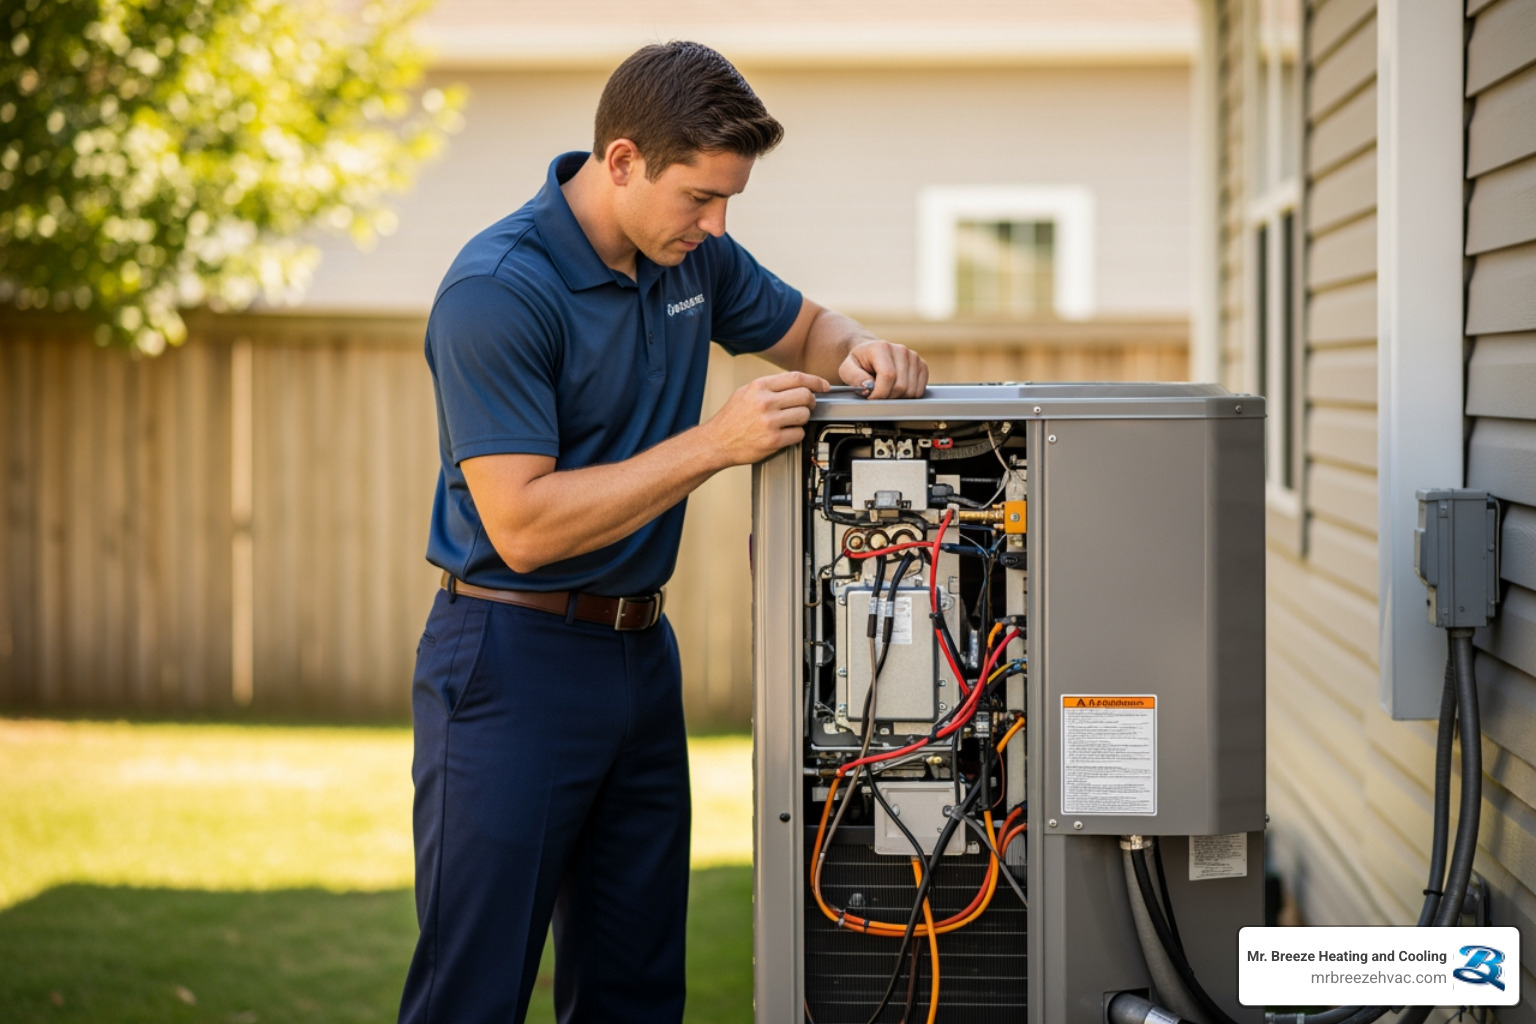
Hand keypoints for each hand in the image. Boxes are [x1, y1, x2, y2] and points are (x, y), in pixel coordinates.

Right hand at [703, 371, 828, 465]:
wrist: (716, 442)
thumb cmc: (731, 418)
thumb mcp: (746, 392)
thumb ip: (769, 386)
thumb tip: (797, 384)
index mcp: (759, 386)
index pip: (797, 377)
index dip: (815, 381)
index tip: (823, 386)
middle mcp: (765, 401)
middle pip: (805, 395)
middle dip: (810, 402)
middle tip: (806, 406)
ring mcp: (769, 421)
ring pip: (804, 415)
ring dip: (802, 419)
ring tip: (791, 421)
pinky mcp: (773, 440)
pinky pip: (799, 434)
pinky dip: (796, 434)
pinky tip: (786, 433)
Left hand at [839, 340, 928, 398]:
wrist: (870, 353)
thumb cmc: (859, 362)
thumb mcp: (847, 368)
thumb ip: (854, 377)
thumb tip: (868, 387)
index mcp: (882, 347)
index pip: (888, 376)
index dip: (880, 393)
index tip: (871, 397)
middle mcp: (901, 350)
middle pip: (901, 386)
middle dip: (888, 397)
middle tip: (877, 394)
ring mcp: (914, 357)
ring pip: (911, 390)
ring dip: (898, 397)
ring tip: (887, 389)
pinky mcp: (922, 365)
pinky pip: (920, 390)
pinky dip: (908, 395)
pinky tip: (897, 388)